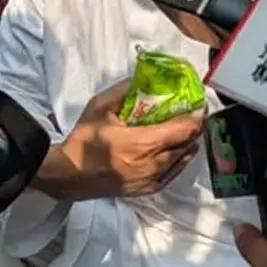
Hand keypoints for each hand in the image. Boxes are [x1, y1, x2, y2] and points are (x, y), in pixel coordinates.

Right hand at [40, 79, 204, 199]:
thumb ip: (123, 89)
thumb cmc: (84, 141)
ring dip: (188, 144)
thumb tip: (142, 77)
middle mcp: (153, 162)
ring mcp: (152, 179)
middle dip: (194, 128)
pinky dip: (179, 160)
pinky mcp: (148, 190)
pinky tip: (178, 152)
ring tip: (186, 131)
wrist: (69, 175)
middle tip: (193, 115)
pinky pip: (173, 174)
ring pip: (183, 159)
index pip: (184, 129)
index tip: (198, 105)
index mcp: (143, 142)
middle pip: (188, 143)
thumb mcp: (100, 107)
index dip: (196, 116)